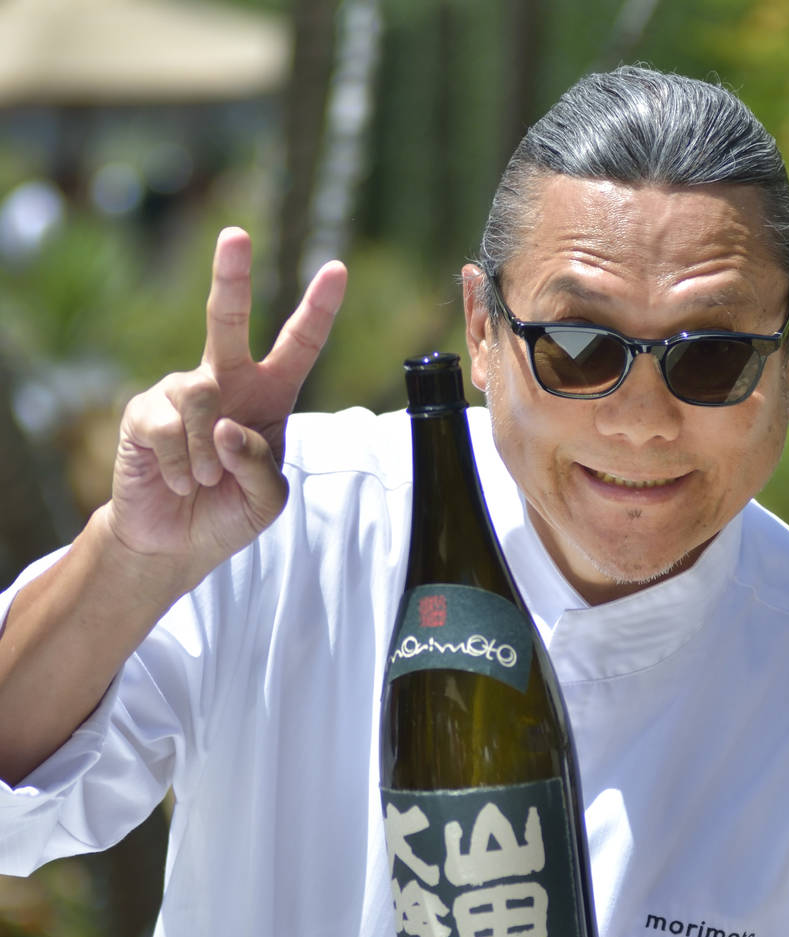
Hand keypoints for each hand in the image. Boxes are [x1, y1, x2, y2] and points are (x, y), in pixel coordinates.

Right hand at [104, 227, 346, 588]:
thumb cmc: (229, 511)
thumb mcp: (267, 499)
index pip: (298, 346)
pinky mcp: (144, 413)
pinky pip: (169, 427)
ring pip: (203, 397)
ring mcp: (181, 392)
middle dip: (230, 276)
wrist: (176, 542)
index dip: (316, 310)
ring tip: (205, 481)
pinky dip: (181, 465)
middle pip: (226, 320)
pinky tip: (179, 481)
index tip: (337, 269)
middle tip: (236, 235)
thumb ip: (261, 464)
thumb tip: (228, 426)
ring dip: (210, 453)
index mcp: (269, 396)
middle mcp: (225, 382)